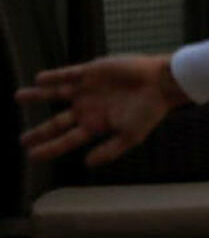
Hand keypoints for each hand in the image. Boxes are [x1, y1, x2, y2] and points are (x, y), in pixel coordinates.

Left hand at [15, 54, 188, 166]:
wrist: (161, 83)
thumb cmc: (150, 111)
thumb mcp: (131, 136)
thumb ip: (109, 150)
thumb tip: (87, 165)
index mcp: (97, 125)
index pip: (67, 140)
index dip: (50, 148)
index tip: (31, 157)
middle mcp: (89, 108)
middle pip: (58, 121)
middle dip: (40, 131)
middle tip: (22, 140)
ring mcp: (88, 90)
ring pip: (56, 94)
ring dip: (37, 96)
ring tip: (19, 97)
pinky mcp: (92, 72)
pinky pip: (67, 74)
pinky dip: (54, 77)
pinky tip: (39, 79)